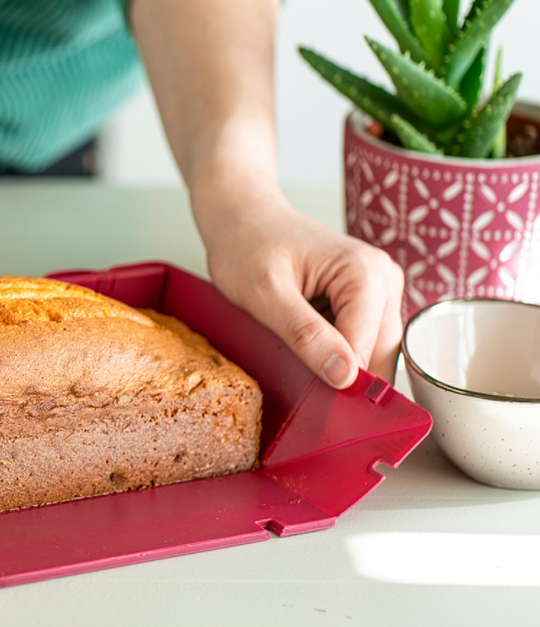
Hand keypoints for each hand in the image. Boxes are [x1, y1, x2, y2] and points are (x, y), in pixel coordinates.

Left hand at [196, 187, 403, 386]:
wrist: (242, 217)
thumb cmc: (246, 245)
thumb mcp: (264, 295)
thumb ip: (305, 334)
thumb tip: (344, 376)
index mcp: (365, 273)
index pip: (366, 350)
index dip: (341, 383)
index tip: (315, 409)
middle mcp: (384, 278)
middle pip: (378, 354)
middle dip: (344, 378)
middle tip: (302, 390)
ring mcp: (379, 288)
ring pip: (372, 351)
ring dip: (339, 364)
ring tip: (297, 353)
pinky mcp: (367, 299)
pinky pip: (361, 340)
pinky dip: (336, 351)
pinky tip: (306, 342)